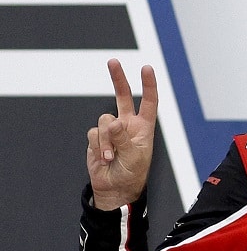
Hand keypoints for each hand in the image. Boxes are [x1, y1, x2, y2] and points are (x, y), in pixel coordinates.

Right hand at [87, 60, 158, 210]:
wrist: (114, 189)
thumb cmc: (132, 175)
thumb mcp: (134, 158)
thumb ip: (124, 139)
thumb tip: (113, 122)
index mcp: (144, 128)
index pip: (148, 103)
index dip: (148, 86)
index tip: (146, 68)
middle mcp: (128, 125)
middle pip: (122, 97)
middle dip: (118, 79)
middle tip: (113, 62)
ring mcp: (111, 131)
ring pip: (104, 121)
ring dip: (106, 140)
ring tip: (111, 157)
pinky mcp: (96, 137)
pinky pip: (93, 133)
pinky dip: (97, 146)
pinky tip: (104, 158)